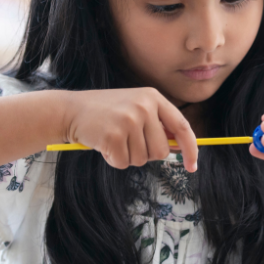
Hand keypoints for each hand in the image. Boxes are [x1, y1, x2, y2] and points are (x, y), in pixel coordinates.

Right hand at [61, 88, 197, 171]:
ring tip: (113, 139)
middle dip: (146, 154)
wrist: (71, 110)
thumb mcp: (136, 109)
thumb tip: (179, 148)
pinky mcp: (113, 136)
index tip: (193, 166)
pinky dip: (113, 160)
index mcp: (153, 97)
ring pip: (142, 159)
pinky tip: (104, 145)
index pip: (182, 127)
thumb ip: (157, 125)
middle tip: (128, 142)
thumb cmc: (106, 113)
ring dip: (127, 156)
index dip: (191, 149)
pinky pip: (123, 163)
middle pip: (161, 151)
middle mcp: (144, 106)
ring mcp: (129, 120)